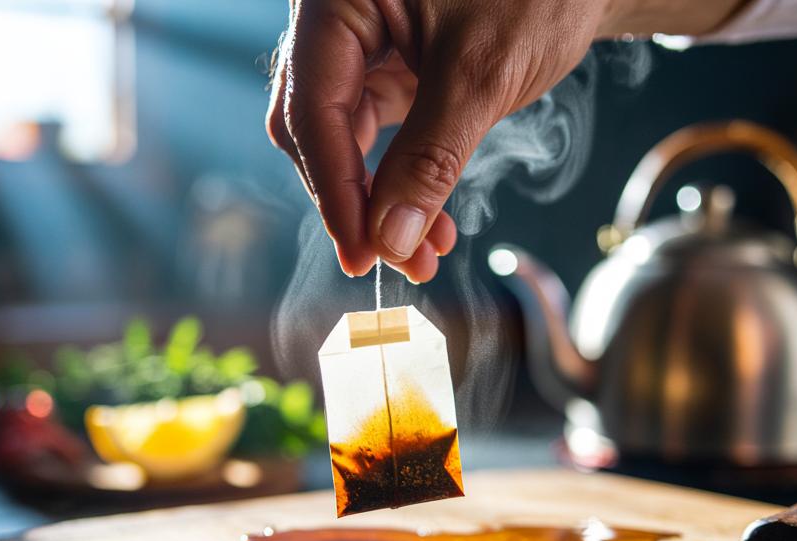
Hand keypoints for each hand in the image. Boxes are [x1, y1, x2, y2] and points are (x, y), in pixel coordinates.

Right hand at [267, 0, 610, 281]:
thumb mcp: (483, 73)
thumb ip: (430, 157)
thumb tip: (391, 239)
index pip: (313, 108)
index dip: (334, 189)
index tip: (361, 254)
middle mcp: (339, 18)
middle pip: (315, 126)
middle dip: (355, 200)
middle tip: (394, 259)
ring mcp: (365, 43)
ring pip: (345, 136)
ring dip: (380, 199)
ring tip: (425, 252)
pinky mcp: (393, 65)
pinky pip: (379, 132)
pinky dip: (402, 177)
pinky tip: (431, 218)